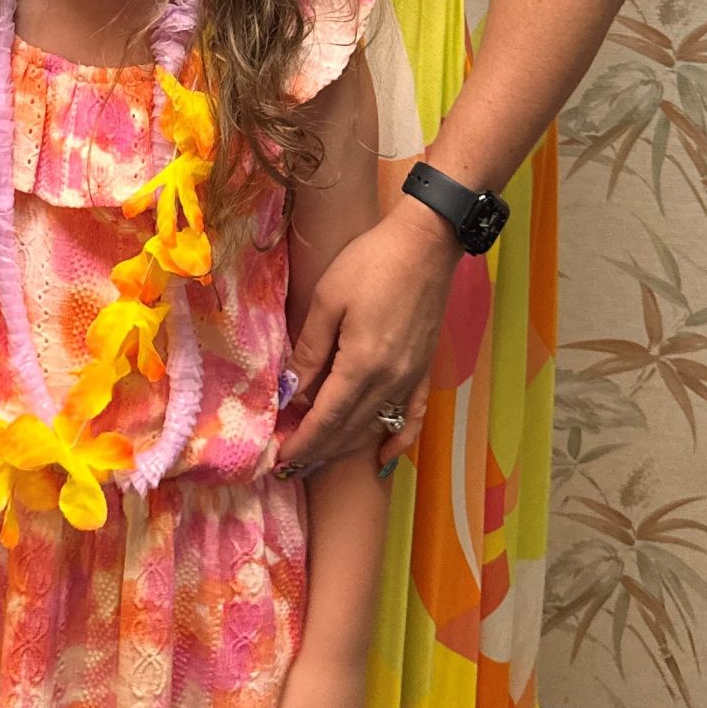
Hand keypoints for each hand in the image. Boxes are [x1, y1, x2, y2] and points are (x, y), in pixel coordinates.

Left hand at [278, 199, 456, 473]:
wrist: (426, 243)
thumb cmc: (370, 263)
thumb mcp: (328, 300)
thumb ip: (310, 351)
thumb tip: (291, 391)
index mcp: (362, 365)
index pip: (326, 419)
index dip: (302, 442)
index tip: (280, 459)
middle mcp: (390, 381)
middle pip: (349, 430)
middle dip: (318, 450)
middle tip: (290, 464)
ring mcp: (412, 378)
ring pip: (375, 426)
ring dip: (346, 447)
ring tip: (319, 459)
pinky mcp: (425, 369)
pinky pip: (413, 417)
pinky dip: (398, 440)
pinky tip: (383, 456)